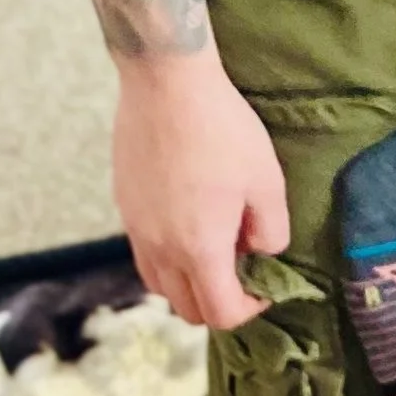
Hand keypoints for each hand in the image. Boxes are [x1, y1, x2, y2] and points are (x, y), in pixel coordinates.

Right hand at [111, 49, 290, 330]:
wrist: (166, 81)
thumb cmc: (222, 129)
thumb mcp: (267, 183)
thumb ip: (271, 231)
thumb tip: (259, 251)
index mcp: (199, 248)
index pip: (221, 313)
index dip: (249, 310)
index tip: (263, 288)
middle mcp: (160, 247)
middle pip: (186, 308)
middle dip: (218, 303)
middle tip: (241, 273)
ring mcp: (136, 228)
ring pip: (160, 285)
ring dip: (188, 284)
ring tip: (214, 250)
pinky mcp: (124, 206)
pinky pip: (144, 253)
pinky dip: (167, 258)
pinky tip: (188, 224)